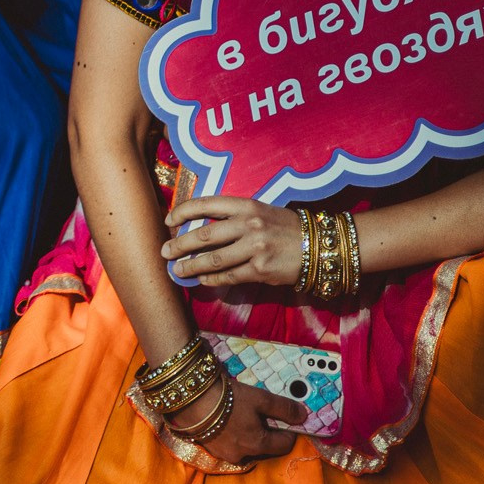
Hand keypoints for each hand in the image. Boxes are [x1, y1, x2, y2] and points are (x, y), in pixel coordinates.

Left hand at [162, 196, 303, 287]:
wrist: (319, 246)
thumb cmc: (285, 227)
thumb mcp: (260, 211)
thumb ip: (232, 217)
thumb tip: (199, 228)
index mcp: (246, 205)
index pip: (205, 204)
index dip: (182, 212)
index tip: (168, 221)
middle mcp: (248, 224)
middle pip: (204, 235)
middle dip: (179, 244)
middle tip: (164, 252)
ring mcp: (255, 248)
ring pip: (213, 259)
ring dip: (191, 266)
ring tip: (177, 270)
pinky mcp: (260, 270)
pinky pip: (229, 276)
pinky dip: (212, 278)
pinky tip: (202, 279)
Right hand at [173, 375, 303, 465]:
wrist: (189, 398)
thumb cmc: (228, 398)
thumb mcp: (261, 398)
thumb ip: (284, 409)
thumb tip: (304, 416)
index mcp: (259, 445)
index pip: (284, 444)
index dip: (289, 431)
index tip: (286, 418)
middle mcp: (243, 455)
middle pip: (264, 446)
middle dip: (266, 432)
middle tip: (260, 413)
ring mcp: (224, 454)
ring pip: (245, 446)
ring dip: (247, 434)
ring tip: (241, 415)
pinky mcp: (209, 448)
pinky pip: (228, 444)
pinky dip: (231, 434)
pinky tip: (225, 420)